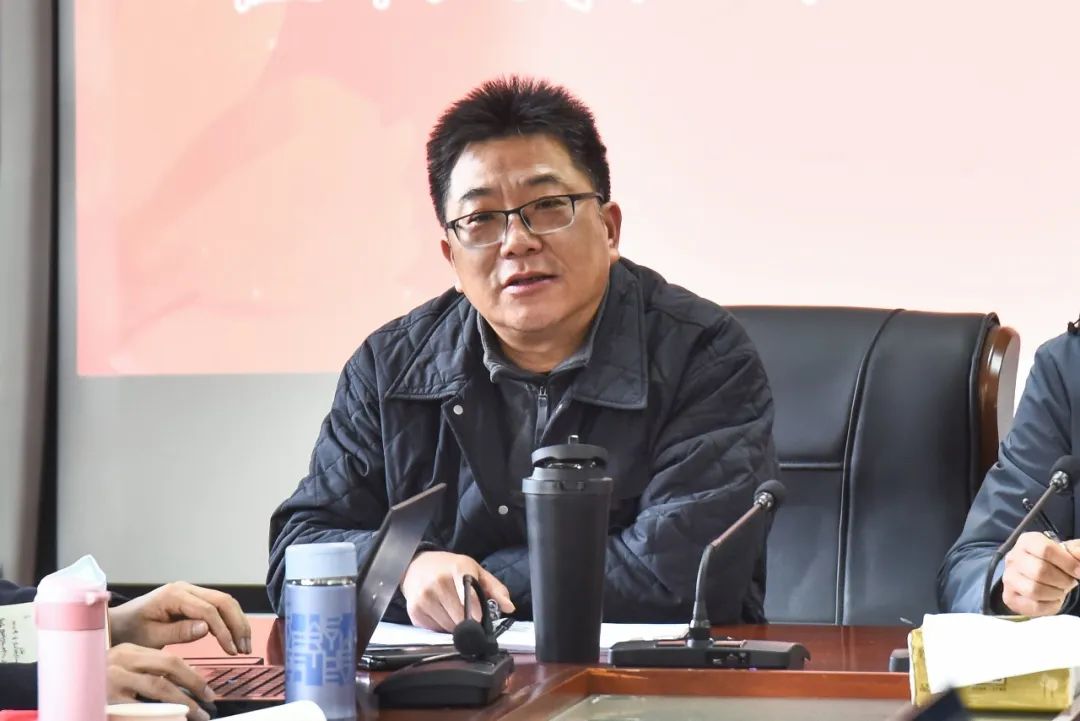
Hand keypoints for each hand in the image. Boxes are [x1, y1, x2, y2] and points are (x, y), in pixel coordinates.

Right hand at [107, 643, 214, 720]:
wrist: (62, 692)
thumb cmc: (97, 684)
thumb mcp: (123, 672)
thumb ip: (148, 673)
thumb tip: (187, 686)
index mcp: (127, 652)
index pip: (168, 660)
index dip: (192, 675)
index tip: (206, 690)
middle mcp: (119, 663)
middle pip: (168, 669)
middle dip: (194, 685)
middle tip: (208, 702)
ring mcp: (111, 682)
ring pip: (158, 689)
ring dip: (183, 704)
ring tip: (196, 715)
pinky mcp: (106, 702)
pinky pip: (141, 711)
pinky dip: (160, 716)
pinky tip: (173, 720)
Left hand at [108, 581, 251, 653]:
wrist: (118, 623)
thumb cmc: (130, 630)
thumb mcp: (150, 636)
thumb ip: (178, 632)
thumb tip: (207, 628)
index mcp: (174, 595)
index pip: (208, 610)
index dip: (223, 630)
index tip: (231, 650)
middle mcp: (186, 589)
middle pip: (223, 601)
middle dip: (237, 624)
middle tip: (244, 648)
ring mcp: (190, 592)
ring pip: (224, 602)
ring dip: (237, 622)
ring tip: (244, 645)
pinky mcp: (193, 600)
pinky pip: (217, 606)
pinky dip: (229, 620)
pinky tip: (233, 636)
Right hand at [400, 551, 513, 631]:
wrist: (417, 565)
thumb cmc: (450, 568)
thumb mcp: (475, 570)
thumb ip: (495, 589)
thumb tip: (509, 607)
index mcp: (458, 568)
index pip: (470, 594)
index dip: (476, 610)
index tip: (480, 619)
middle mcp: (439, 582)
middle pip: (461, 617)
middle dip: (469, 621)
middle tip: (469, 613)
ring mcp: (424, 597)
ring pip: (449, 627)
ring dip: (455, 625)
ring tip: (452, 610)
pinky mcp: (414, 610)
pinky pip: (435, 630)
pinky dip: (441, 626)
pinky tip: (440, 612)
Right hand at [1000, 532, 1079, 615]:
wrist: (1037, 577)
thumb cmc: (1053, 562)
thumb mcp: (1066, 552)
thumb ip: (1076, 550)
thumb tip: (1079, 554)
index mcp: (1026, 541)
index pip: (1045, 550)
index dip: (1067, 563)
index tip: (1078, 571)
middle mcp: (1013, 558)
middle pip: (1040, 571)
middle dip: (1063, 580)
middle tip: (1069, 582)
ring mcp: (1008, 578)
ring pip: (1034, 590)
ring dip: (1056, 593)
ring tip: (1060, 590)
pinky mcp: (1010, 597)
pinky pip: (1033, 606)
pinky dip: (1050, 606)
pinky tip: (1051, 599)